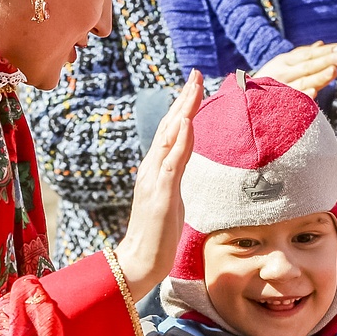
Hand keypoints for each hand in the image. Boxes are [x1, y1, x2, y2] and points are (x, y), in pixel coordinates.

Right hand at [115, 70, 203, 299]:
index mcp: (156, 170)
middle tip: (196, 74)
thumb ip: (173, 177)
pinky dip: (180, 141)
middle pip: (170, 126)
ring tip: (194, 88)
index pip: (171, 132)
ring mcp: (155, 181)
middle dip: (184, 99)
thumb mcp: (170, 199)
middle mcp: (152, 169)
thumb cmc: (157, 235)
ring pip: (170, 138)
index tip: (195, 85)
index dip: (183, 107)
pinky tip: (188, 123)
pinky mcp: (160, 195)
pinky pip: (172, 163)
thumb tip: (181, 162)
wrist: (140, 261)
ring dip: (183, 111)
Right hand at [254, 41, 336, 97]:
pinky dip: (302, 96)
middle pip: (307, 66)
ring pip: (302, 82)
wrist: (241, 101)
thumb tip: (322, 44)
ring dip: (318, 77)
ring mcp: (279, 88)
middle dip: (326, 61)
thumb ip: (303, 56)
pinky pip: (291, 100)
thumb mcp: (283, 65)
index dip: (325, 51)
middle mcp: (282, 73)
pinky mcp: (277, 104)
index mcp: (284, 61)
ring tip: (334, 72)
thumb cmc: (268, 81)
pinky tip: (314, 92)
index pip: (308, 54)